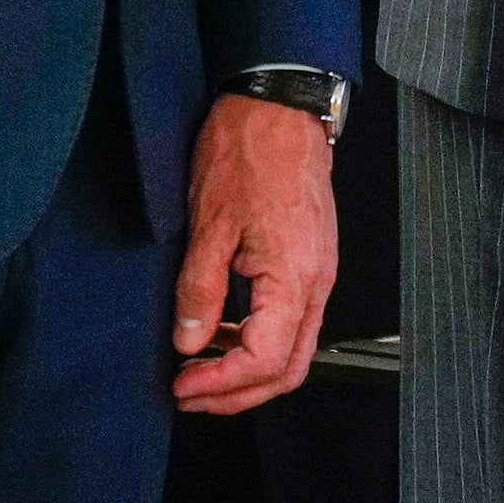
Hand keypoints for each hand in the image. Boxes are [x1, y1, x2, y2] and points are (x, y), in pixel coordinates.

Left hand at [169, 97, 337, 413]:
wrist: (280, 108)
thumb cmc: (249, 151)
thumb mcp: (210, 222)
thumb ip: (200, 290)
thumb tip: (189, 342)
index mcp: (293, 277)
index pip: (263, 361)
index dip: (221, 385)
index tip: (183, 387)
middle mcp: (316, 283)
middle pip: (287, 370)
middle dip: (238, 394)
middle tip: (191, 394)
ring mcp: (319, 274)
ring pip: (293, 351)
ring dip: (247, 371)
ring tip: (199, 367)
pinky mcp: (312, 263)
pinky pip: (292, 322)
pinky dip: (258, 341)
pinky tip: (223, 332)